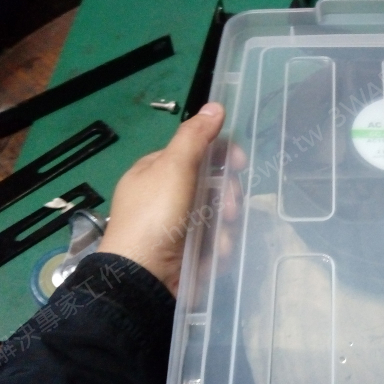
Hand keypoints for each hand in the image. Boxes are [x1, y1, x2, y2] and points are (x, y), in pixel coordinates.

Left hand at [99, 102, 237, 295]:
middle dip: (226, 197)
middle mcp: (167, 197)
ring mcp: (179, 227)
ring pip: (220, 216)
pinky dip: (218, 249)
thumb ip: (195, 137)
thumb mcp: (173, 167)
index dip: (222, 155)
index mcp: (157, 171)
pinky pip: (217, 242)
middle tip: (226, 210)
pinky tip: (212, 257)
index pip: (199, 152)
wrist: (144, 278)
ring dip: (224, 227)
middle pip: (214, 185)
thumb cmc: (155, 216)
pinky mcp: (190, 253)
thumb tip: (216, 105)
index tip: (240, 164)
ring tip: (216, 241)